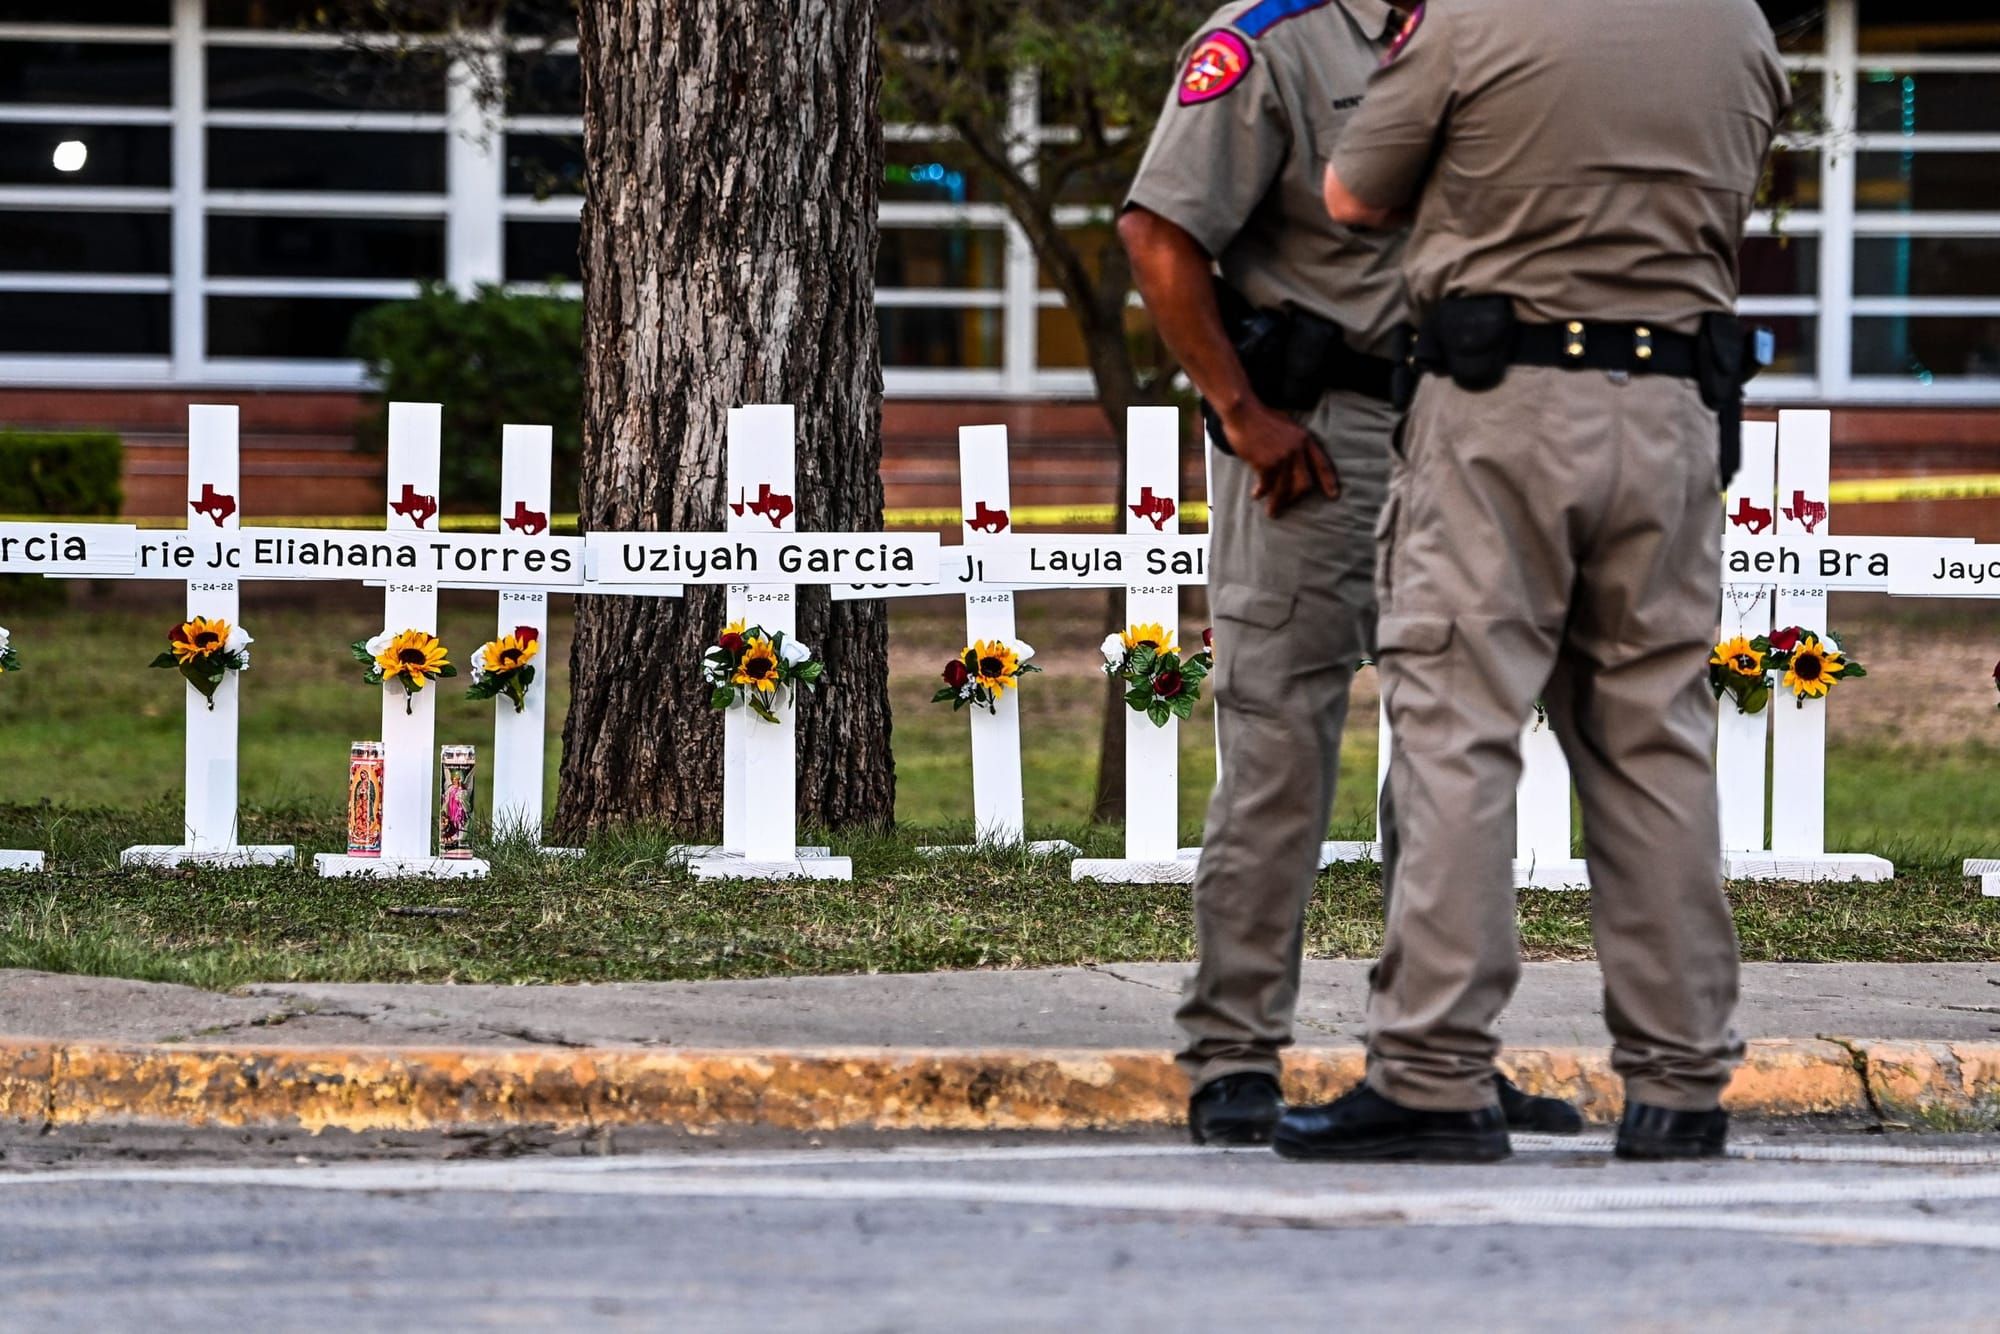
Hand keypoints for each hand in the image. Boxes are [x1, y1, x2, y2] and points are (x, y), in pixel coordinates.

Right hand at [1220, 400, 1341, 516]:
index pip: (1322, 464)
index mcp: (1305, 439)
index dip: (1329, 481)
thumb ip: (1295, 442)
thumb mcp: (1288, 425)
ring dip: (1277, 503)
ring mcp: (1282, 457)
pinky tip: (1256, 495)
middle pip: (1305, 483)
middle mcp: (1297, 450)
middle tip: (1288, 505)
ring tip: (1272, 512)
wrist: (1243, 412)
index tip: (1334, 496)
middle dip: (1296, 498)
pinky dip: (1261, 492)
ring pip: (1284, 489)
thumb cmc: (1262, 417)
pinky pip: (1266, 485)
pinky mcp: (1266, 463)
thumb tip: (1295, 462)